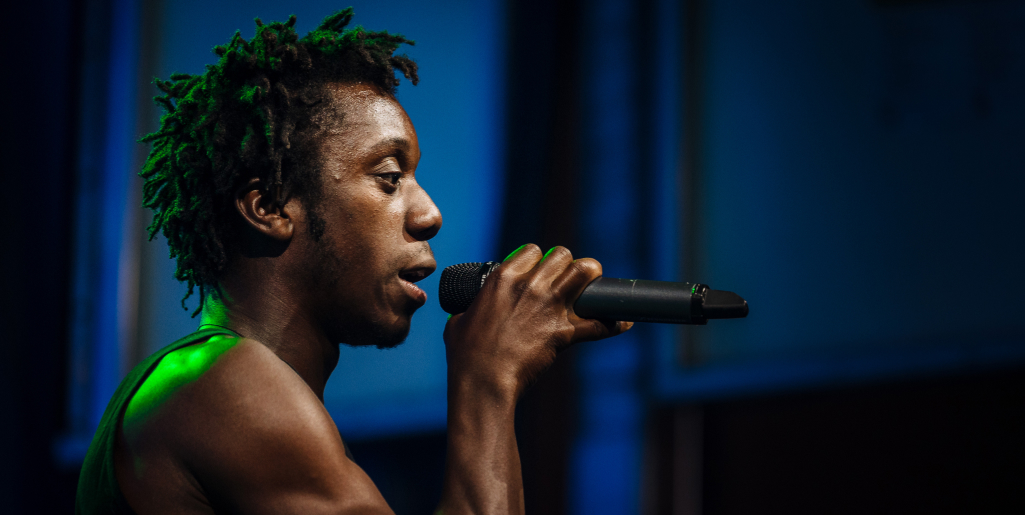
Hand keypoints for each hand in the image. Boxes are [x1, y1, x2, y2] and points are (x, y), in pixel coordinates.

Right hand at [442, 244, 631, 397]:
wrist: (482, 381)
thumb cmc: (466, 354)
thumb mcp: (459, 320)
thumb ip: (469, 308)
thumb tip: (468, 312)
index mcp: (503, 278)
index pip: (534, 251)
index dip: (540, 260)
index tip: (541, 273)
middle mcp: (530, 285)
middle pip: (563, 255)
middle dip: (569, 265)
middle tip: (569, 281)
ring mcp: (550, 307)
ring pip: (585, 273)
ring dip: (592, 279)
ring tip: (593, 289)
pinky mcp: (564, 332)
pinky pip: (599, 324)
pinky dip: (614, 323)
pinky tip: (624, 321)